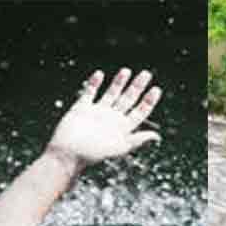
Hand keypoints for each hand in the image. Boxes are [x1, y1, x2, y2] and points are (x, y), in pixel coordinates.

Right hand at [46, 69, 161, 169]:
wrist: (68, 153)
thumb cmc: (94, 154)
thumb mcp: (120, 147)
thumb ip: (138, 140)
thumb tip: (157, 136)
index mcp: (123, 129)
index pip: (139, 113)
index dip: (148, 102)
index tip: (156, 89)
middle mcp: (112, 119)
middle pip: (128, 100)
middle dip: (137, 87)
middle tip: (146, 74)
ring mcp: (97, 113)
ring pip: (111, 94)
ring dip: (118, 83)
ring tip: (126, 71)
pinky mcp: (82, 109)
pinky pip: (89, 93)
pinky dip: (94, 84)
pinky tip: (100, 74)